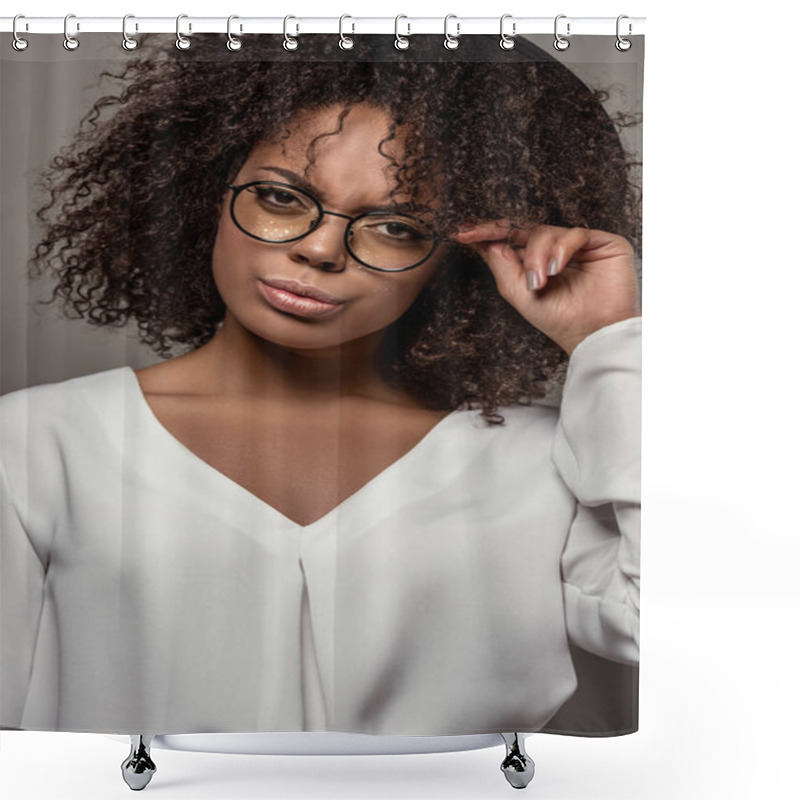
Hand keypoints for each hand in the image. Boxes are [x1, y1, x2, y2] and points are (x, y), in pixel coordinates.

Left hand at [453, 222, 639, 355]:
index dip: (486, 233)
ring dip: (535, 256)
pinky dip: (561, 249)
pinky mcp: (602, 243)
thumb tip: (486, 241)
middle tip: (475, 236)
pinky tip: (555, 269)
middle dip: (498, 233)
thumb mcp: (519, 293)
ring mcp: (578, 246)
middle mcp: (555, 250)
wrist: (592, 334)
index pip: (509, 239)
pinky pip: (574, 233)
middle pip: (523, 229)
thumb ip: (502, 266)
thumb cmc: (559, 319)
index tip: (461, 232)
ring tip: (537, 282)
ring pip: (545, 232)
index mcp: (536, 262)